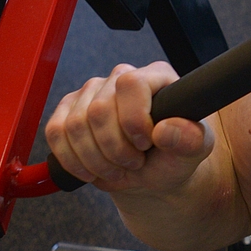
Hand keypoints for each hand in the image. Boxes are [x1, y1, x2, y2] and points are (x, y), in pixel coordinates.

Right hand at [43, 62, 214, 193]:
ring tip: (117, 168)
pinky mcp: (68, 109)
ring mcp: (92, 91)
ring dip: (95, 159)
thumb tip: (166, 129)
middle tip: (133, 163)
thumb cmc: (174, 156)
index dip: (133, 119)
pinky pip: (55, 132)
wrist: (152, 174)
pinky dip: (72, 159)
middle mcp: (121, 77)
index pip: (131, 84)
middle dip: (114, 149)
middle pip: (98, 110)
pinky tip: (92, 169)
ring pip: (74, 125)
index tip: (146, 143)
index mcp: (156, 76)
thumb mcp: (195, 151)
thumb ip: (191, 139)